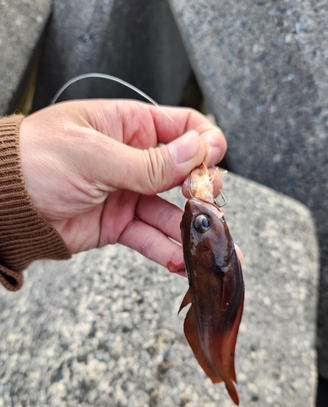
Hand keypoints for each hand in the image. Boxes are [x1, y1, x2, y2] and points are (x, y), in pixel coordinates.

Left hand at [19, 100, 226, 270]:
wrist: (1, 206)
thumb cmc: (34, 161)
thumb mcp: (93, 155)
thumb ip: (148, 161)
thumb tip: (197, 151)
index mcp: (128, 126)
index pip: (182, 127)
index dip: (204, 143)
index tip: (211, 162)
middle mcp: (134, 159)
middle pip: (184, 173)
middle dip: (202, 190)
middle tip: (206, 204)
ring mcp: (128, 194)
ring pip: (171, 212)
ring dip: (192, 230)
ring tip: (211, 248)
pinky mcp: (119, 225)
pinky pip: (149, 238)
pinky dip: (166, 251)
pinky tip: (182, 262)